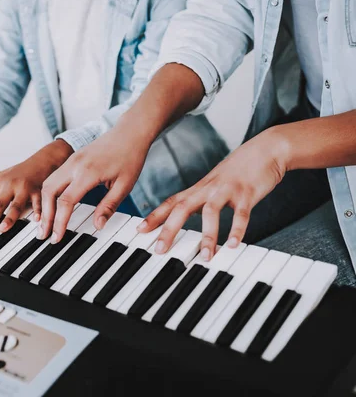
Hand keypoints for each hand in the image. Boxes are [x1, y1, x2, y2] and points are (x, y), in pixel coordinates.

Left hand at [0, 140, 73, 233]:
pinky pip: (37, 203)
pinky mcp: (38, 191)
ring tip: (4, 229)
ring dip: (10, 217)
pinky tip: (37, 220)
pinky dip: (38, 211)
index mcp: (1, 185)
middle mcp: (10, 187)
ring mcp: (24, 189)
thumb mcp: (4, 173)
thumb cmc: (22, 169)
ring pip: (16, 205)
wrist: (41, 160)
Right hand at [40, 123, 150, 242]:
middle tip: (44, 234)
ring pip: (47, 184)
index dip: (59, 222)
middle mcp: (74, 165)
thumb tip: (97, 226)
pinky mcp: (71, 160)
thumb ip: (109, 206)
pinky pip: (53, 178)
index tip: (57, 237)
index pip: (66, 201)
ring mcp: (70, 160)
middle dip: (45, 215)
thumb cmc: (130, 157)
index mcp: (88, 173)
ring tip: (45, 223)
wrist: (130, 132)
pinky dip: (48, 194)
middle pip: (49, 192)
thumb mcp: (125, 185)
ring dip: (44, 204)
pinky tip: (50, 206)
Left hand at [138, 128, 290, 260]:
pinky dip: (237, 230)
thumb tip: (182, 217)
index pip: (171, 203)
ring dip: (207, 235)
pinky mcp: (247, 193)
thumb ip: (199, 201)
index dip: (154, 217)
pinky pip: (241, 213)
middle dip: (169, 230)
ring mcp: (227, 190)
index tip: (139, 231)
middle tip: (160, 250)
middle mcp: (208, 189)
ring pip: (211, 212)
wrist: (266, 149)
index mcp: (199, 189)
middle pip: (182, 208)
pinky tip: (233, 245)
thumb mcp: (213, 185)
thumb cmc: (238, 171)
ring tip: (205, 257)